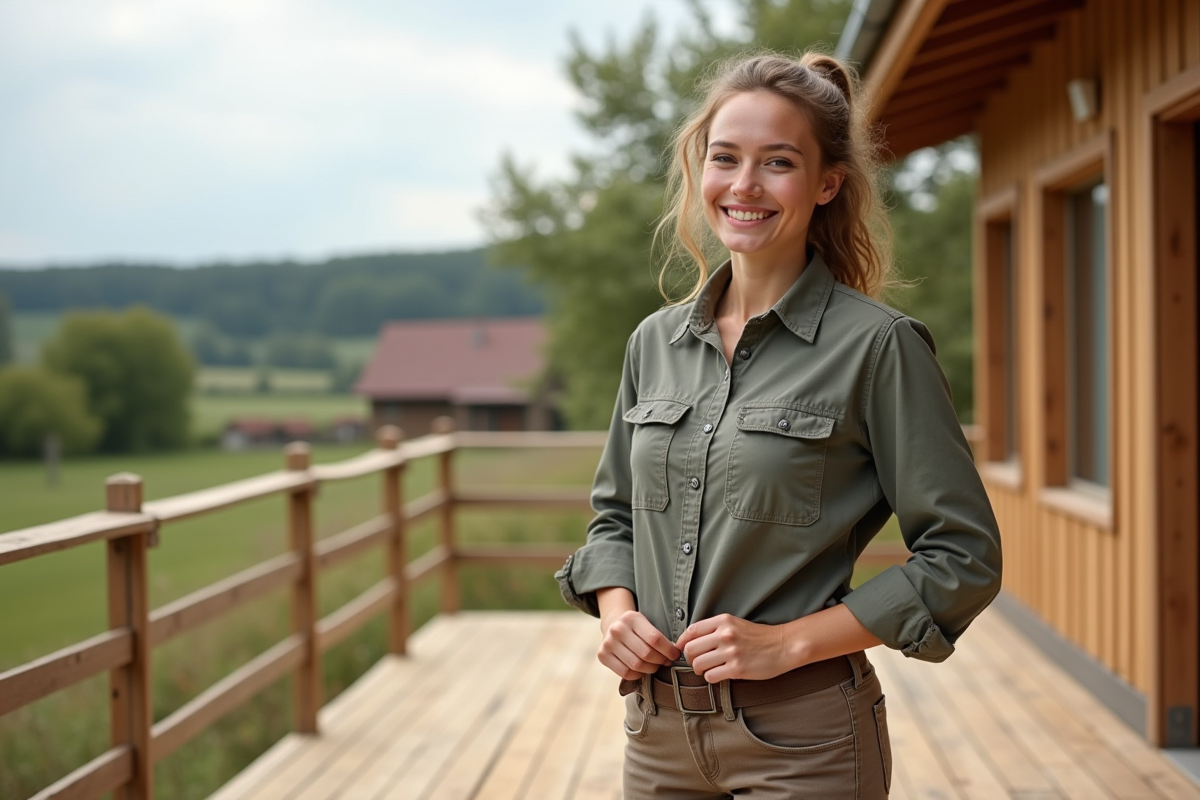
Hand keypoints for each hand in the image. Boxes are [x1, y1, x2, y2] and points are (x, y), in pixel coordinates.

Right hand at [597, 607, 680, 680]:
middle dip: (661, 661)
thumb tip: (675, 655)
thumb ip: (658, 637)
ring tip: (655, 666)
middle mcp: (617, 629)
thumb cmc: (636, 628)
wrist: (612, 626)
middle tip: (666, 662)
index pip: (655, 639)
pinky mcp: (602, 655)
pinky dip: (637, 675)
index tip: (675, 655)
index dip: (668, 650)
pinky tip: (641, 669)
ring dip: (650, 669)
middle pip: (646, 654)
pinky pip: (625, 672)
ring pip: (637, 665)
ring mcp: (608, 642)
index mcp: (631, 617)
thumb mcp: (646, 624)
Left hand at [675, 614, 792, 682]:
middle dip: (689, 659)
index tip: (681, 649)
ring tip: (708, 669)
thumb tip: (691, 640)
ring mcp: (731, 652)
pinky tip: (719, 675)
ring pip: (698, 664)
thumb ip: (715, 629)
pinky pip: (711, 676)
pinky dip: (711, 677)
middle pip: (690, 649)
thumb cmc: (759, 636)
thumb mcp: (736, 624)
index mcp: (723, 621)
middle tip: (696, 663)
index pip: (691, 631)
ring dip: (699, 670)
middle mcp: (725, 634)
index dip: (681, 642)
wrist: (784, 646)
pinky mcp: (737, 668)